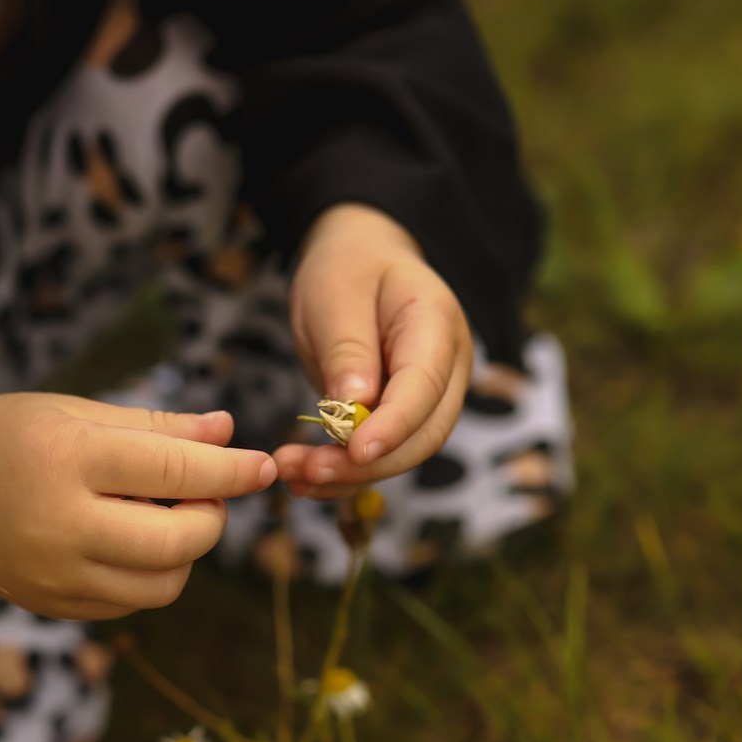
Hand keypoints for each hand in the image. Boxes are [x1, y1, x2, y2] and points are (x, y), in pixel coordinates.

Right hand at [0, 392, 275, 619]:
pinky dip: (151, 575)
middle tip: (204, 492)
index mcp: (67, 458)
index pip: (176, 470)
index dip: (232, 470)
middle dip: (212, 516)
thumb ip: (155, 427)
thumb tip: (228, 433)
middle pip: (178, 541)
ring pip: (163, 585)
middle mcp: (61, 523)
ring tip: (165, 515)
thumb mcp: (75, 412)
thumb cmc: (10, 437)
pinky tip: (132, 541)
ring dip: (186, 552)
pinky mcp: (56, 606)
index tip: (264, 465)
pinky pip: (132, 604)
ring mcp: (56, 574)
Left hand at [272, 203, 472, 499]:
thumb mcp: (336, 294)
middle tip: (308, 471)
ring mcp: (430, 398)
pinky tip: (305, 478)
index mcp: (436, 325)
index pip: (425, 386)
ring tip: (293, 475)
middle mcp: (447, 369)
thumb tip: (353, 407)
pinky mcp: (403, 419)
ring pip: (403, 454)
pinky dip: (344, 474)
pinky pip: (382, 456)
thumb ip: (347, 349)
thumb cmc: (349, 269)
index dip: (394, 425)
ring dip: (349, 475)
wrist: (359, 263)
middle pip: (423, 433)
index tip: (355, 451)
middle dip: (367, 462)